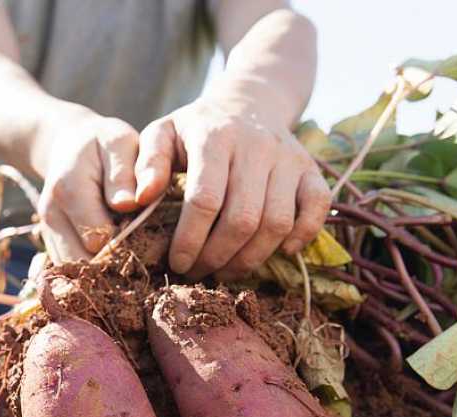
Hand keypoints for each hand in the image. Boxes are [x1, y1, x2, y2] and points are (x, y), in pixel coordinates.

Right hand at [36, 113, 144, 262]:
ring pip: (75, 273)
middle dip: (116, 265)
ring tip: (131, 261)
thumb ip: (124, 172)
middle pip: (84, 262)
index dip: (130, 243)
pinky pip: (70, 271)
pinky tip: (115, 260)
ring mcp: (48, 232)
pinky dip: (93, 273)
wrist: (69, 146)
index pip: (99, 236)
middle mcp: (52, 215)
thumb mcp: (118, 142)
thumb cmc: (103, 143)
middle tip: (146, 256)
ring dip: (104, 274)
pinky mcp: (51, 243)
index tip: (152, 237)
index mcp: (69, 190)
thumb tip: (128, 204)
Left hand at [136, 98, 330, 279]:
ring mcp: (289, 157)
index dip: (190, 239)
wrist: (249, 102)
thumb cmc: (195, 128)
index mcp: (214, 138)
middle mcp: (257, 146)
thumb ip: (146, 165)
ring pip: (278, 222)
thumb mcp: (161, 134)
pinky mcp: (311, 168)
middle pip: (242, 218)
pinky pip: (318, 208)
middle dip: (218, 256)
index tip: (177, 263)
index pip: (204, 199)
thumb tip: (138, 200)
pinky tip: (279, 252)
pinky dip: (303, 235)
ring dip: (251, 257)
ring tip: (226, 270)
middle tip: (199, 273)